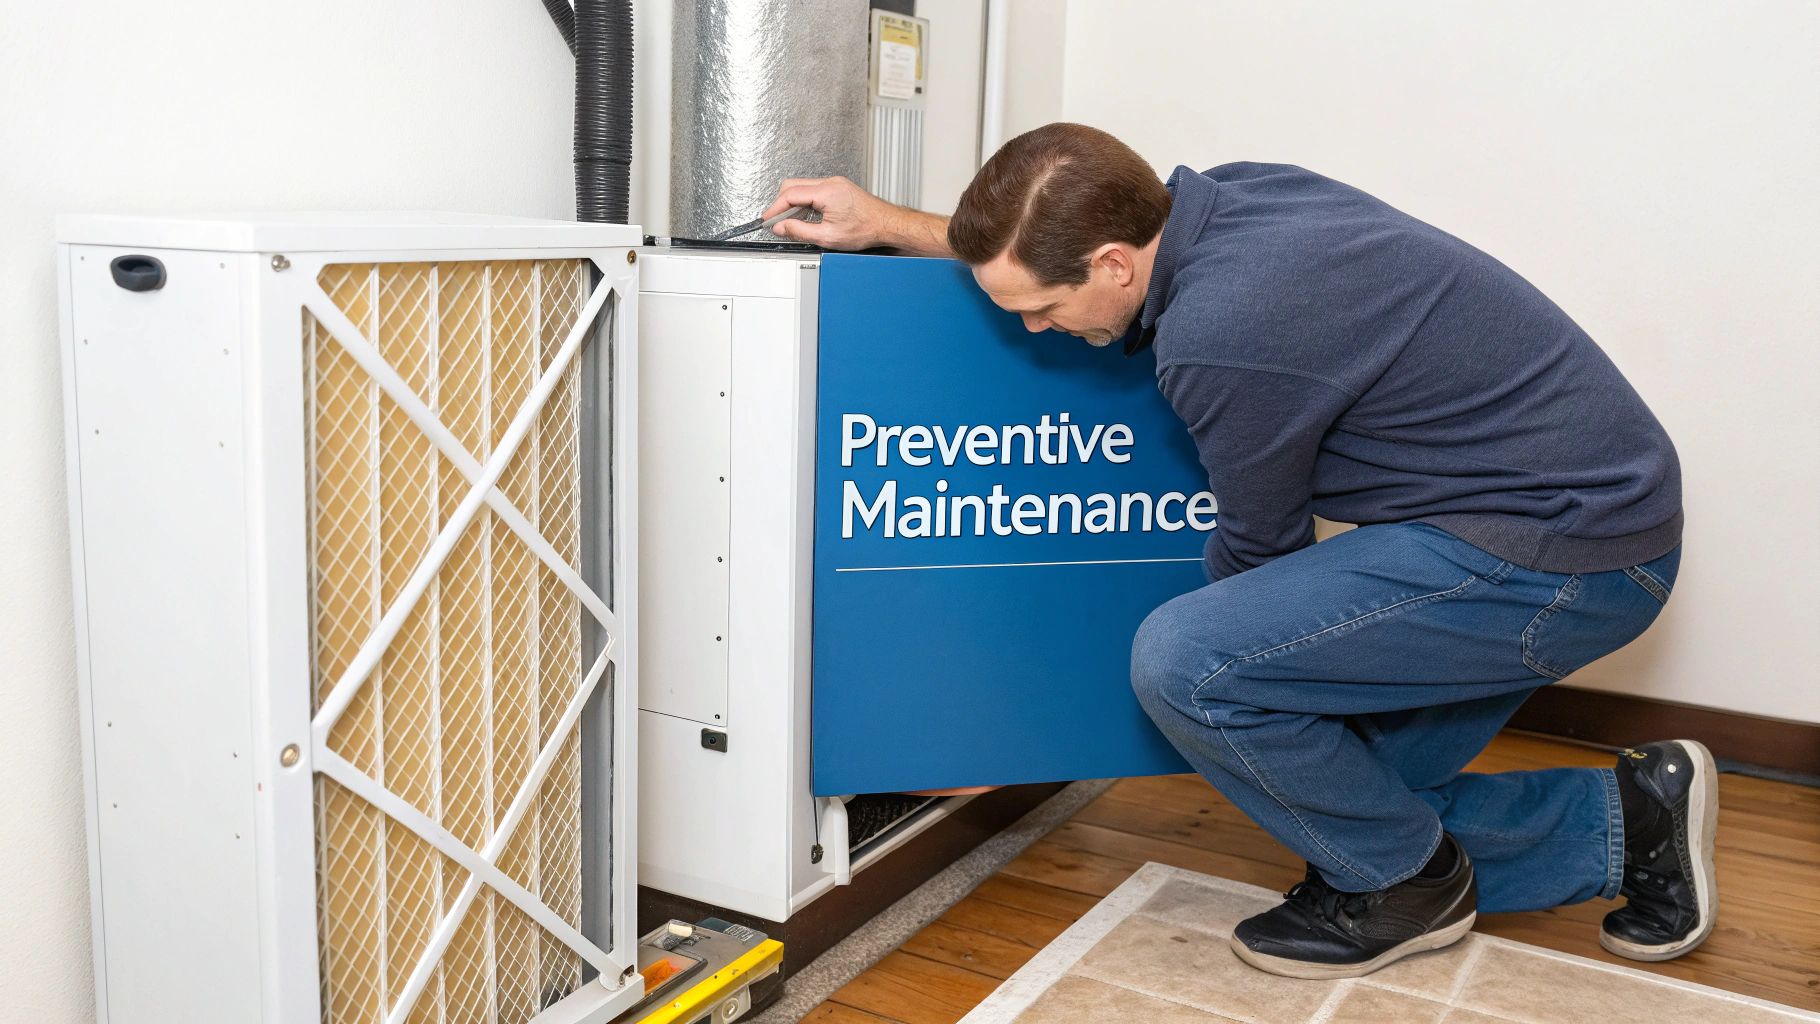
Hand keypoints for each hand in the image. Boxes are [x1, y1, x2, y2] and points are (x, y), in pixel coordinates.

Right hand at [761, 176, 895, 249]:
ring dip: (793, 202)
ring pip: (802, 186)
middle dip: (781, 203)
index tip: (767, 219)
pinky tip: (806, 216)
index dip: (775, 208)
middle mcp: (830, 182)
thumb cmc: (865, 229)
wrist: (887, 224)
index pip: (790, 195)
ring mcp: (834, 183)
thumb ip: (800, 231)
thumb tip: (781, 227)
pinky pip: (813, 189)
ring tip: (791, 221)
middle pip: (793, 186)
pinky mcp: (838, 187)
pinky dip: (804, 201)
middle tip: (776, 221)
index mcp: (826, 192)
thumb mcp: (827, 236)